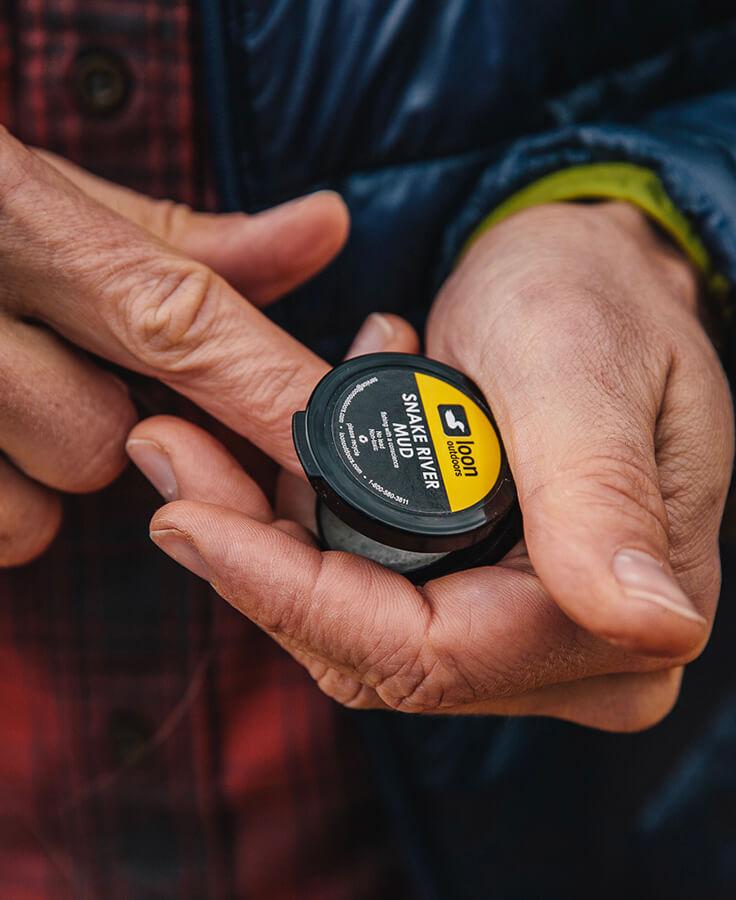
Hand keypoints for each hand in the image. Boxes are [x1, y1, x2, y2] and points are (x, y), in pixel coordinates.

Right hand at [0, 128, 347, 564]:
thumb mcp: (43, 194)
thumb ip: (182, 237)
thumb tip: (325, 231)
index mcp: (6, 215)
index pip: (175, 321)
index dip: (270, 396)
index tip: (348, 451)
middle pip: (98, 441)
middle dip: (96, 423)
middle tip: (49, 363)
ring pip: (37, 508)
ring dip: (36, 469)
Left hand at [137, 202, 732, 730]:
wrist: (592, 276)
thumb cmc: (599, 302)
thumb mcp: (583, 375)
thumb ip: (603, 498)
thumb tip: (650, 629)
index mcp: (623, 612)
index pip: (433, 653)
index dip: (299, 600)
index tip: (189, 525)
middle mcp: (578, 648)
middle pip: (376, 653)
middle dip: (259, 565)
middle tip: (175, 455)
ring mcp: (522, 633)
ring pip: (354, 629)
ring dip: (269, 541)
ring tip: (213, 441)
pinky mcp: (476, 598)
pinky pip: (362, 594)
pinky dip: (302, 529)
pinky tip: (284, 450)